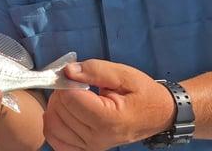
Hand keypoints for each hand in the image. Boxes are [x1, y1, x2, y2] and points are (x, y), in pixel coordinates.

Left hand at [43, 60, 175, 150]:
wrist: (158, 114)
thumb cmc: (142, 92)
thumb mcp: (123, 74)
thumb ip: (94, 69)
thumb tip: (68, 71)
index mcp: (108, 118)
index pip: (70, 98)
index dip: (68, 81)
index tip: (78, 75)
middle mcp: (98, 137)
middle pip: (60, 110)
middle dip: (62, 91)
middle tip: (76, 84)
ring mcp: (91, 147)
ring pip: (53, 125)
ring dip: (56, 105)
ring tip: (71, 96)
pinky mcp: (86, 150)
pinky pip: (56, 140)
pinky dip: (54, 124)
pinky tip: (64, 112)